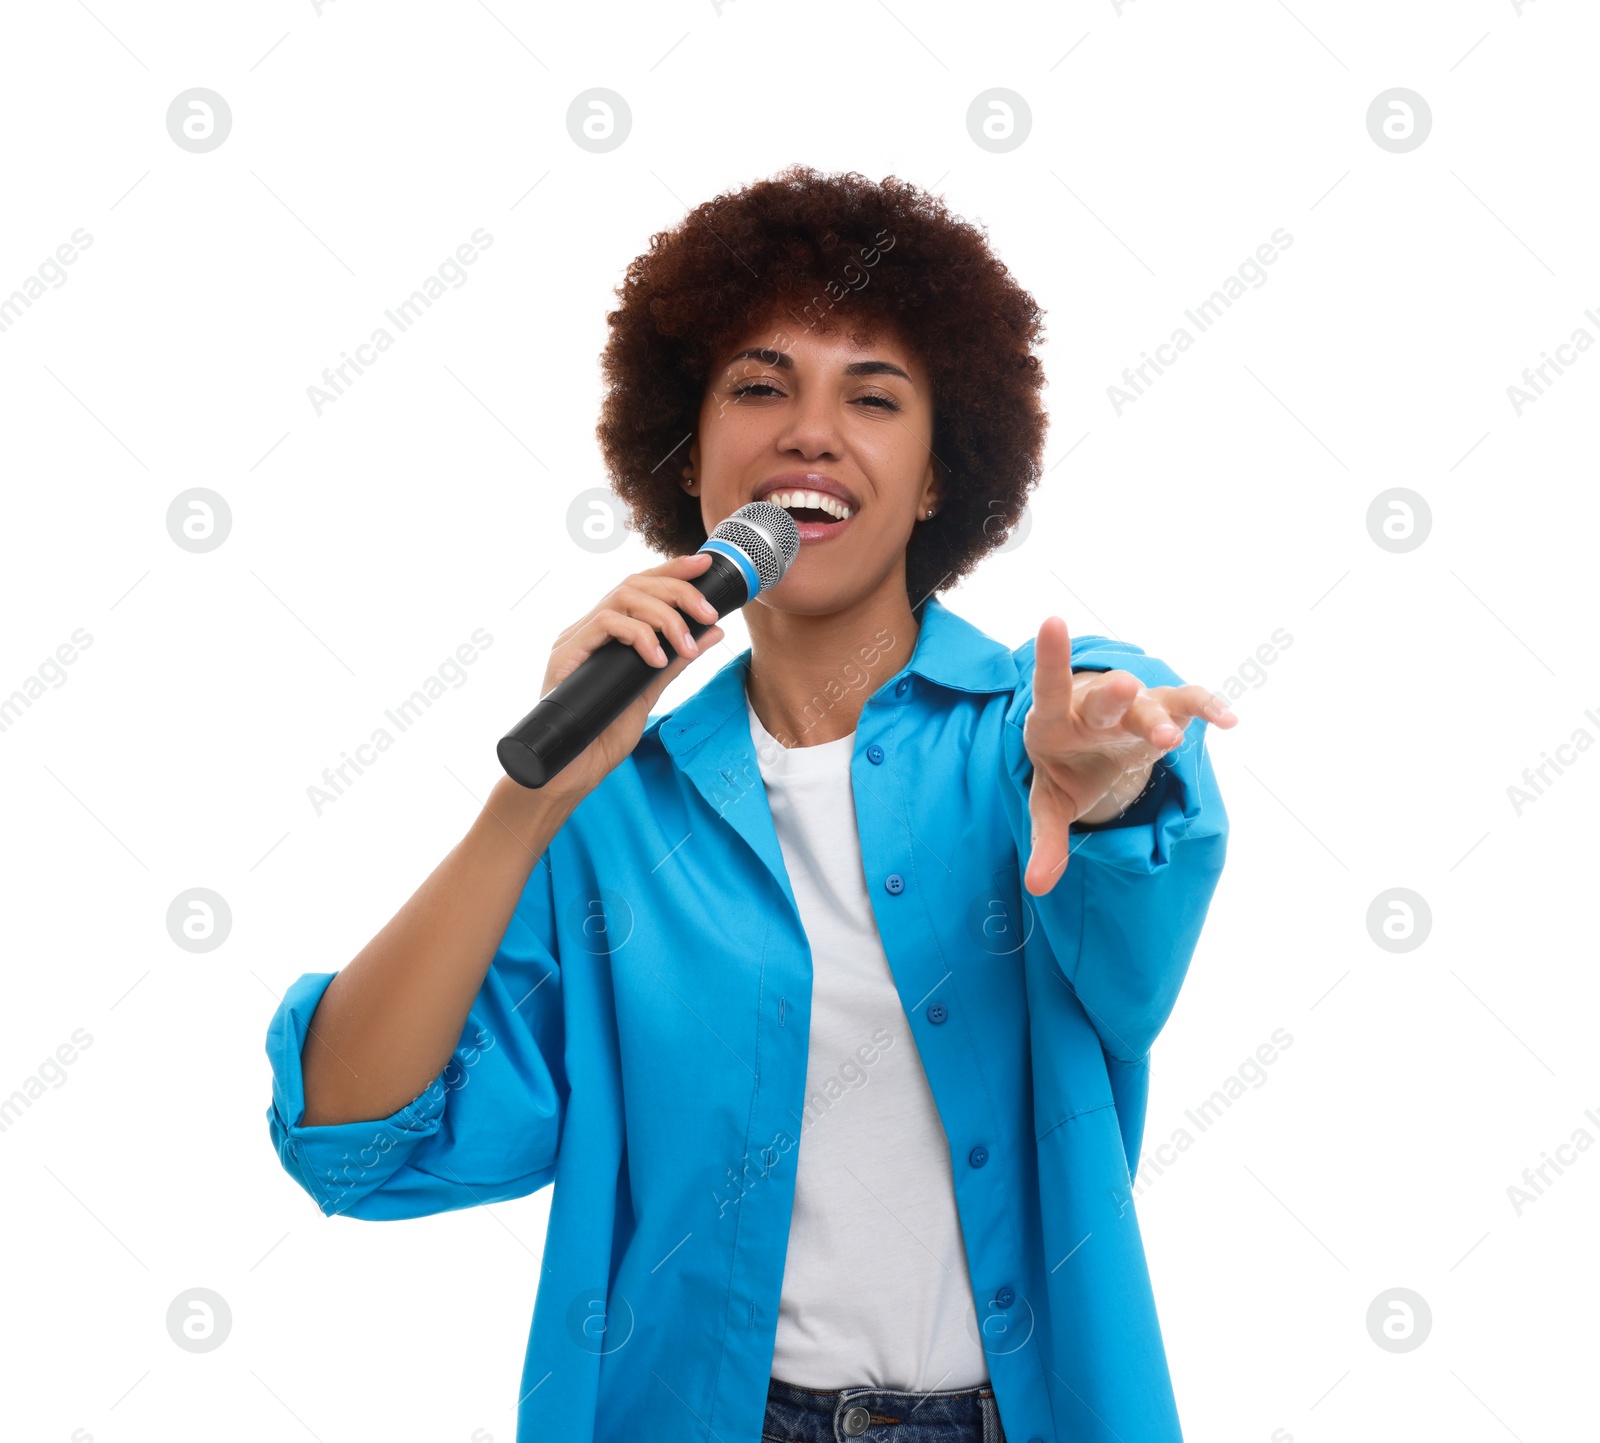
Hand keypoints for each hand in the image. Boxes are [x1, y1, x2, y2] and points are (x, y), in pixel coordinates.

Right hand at [537, 552, 725, 805]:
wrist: (571, 771)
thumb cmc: (604, 734)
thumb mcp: (650, 691)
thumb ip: (677, 659)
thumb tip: (712, 632)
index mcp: (608, 633)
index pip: (641, 586)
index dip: (672, 570)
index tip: (704, 564)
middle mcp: (590, 629)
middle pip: (635, 584)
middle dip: (678, 591)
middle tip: (708, 615)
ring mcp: (575, 639)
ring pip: (622, 597)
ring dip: (663, 615)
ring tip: (685, 645)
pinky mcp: (565, 655)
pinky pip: (604, 623)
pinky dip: (638, 635)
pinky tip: (656, 659)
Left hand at [1022, 616, 1236, 894]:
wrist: (1088, 746)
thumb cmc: (1062, 768)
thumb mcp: (1049, 803)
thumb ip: (1046, 840)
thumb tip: (1038, 887)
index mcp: (1054, 721)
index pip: (1049, 685)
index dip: (1051, 656)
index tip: (1051, 621)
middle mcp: (1093, 706)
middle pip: (1105, 699)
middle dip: (1117, 696)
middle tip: (1126, 688)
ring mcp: (1131, 705)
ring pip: (1148, 704)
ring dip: (1159, 718)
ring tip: (1171, 740)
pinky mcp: (1163, 710)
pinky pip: (1188, 702)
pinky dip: (1207, 707)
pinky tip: (1229, 721)